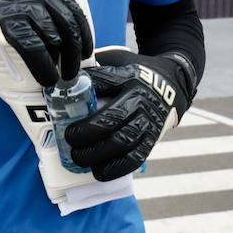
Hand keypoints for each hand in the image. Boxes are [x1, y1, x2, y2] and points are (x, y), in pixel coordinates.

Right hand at [0, 0, 92, 85]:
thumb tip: (51, 27)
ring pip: (54, 42)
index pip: (74, 12)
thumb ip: (37, 2)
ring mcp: (23, 10)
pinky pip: (34, 51)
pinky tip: (45, 79)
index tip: (86, 52)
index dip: (85, 35)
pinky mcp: (7, 25)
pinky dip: (43, 68)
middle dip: (74, 55)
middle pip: (68, 30)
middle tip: (73, 72)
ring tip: (59, 79)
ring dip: (61, 65)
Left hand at [64, 48, 194, 180]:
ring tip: (78, 157)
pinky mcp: (152, 139)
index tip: (62, 103)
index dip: (82, 92)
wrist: (171, 85)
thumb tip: (62, 77)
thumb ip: (96, 68)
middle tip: (69, 138)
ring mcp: (149, 120)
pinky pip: (136, 158)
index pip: (103, 82)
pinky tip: (98, 171)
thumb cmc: (134, 75)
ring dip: (97, 153)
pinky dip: (115, 168)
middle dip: (87, 132)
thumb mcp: (118, 61)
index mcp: (128, 76)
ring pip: (123, 141)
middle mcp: (140, 98)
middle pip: (113, 117)